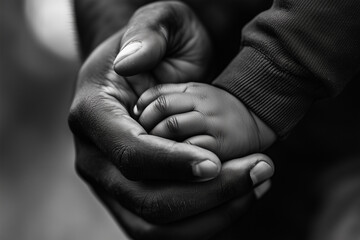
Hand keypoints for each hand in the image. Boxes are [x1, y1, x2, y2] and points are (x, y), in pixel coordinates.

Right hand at [69, 18, 274, 227]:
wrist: (150, 72)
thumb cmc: (158, 47)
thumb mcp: (158, 22)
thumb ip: (146, 33)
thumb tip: (130, 65)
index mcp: (92, 114)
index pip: (129, 153)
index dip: (173, 163)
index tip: (218, 162)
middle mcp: (94, 157)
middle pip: (144, 200)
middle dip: (206, 195)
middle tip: (259, 171)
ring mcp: (112, 183)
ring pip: (155, 226)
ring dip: (212, 215)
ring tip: (257, 184)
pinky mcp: (133, 198)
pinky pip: (168, 227)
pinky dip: (208, 219)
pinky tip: (243, 192)